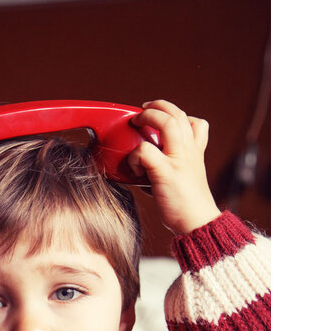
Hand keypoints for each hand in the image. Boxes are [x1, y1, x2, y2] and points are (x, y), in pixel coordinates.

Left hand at [127, 100, 220, 234]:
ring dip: (148, 118)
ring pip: (167, 123)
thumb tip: (147, 162)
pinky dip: (135, 155)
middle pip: (178, 114)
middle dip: (157, 106)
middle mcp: (189, 151)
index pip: (195, 121)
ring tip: (136, 125)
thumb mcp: (186, 177)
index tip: (161, 117)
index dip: (176, 114)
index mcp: (196, 152)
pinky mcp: (165, 173)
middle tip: (142, 113)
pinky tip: (134, 167)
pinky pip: (145, 151)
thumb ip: (173, 164)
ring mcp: (178, 160)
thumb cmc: (187, 204)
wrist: (198, 224)